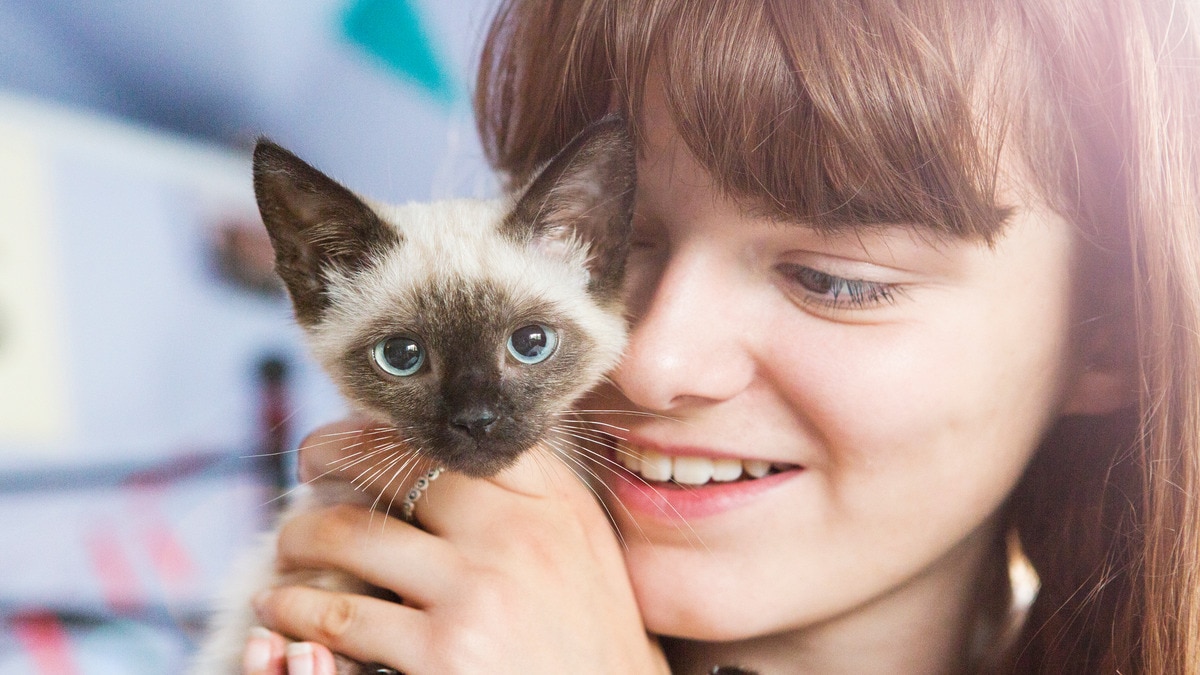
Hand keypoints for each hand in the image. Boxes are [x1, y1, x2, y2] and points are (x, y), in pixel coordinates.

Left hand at [250, 418, 667, 673]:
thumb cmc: (588, 642)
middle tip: (306, 467)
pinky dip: (296, 609)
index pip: (461, 438)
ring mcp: (478, 593)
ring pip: (351, 537)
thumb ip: (531, 501)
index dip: (395, 428)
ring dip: (301, 536)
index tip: (357, 430)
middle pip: (399, 469)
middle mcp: (518, 535)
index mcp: (555, 504)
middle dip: (335, 458)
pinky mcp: (443, 655)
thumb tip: (452, 456)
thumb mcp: (582, 554)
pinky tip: (282, 607)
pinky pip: (342, 619)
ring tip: (287, 545)